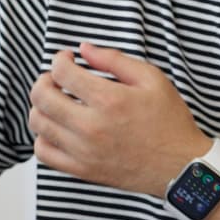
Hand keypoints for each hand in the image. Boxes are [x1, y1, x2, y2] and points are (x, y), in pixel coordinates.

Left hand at [27, 42, 208, 197]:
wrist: (181, 166)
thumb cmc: (169, 121)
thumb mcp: (152, 79)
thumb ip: (114, 60)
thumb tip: (84, 49)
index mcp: (109, 100)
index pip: (61, 72)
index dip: (59, 59)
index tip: (67, 59)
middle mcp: (91, 127)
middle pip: (41, 96)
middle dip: (44, 80)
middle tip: (57, 79)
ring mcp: (84, 151)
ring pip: (38, 123)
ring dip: (41, 106)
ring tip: (57, 102)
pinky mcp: (82, 170)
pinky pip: (43, 153)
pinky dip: (43, 137)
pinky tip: (58, 128)